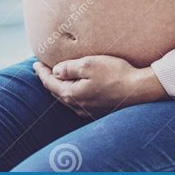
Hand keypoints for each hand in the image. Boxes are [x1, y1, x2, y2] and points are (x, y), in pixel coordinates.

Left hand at [33, 55, 168, 118]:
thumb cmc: (115, 74)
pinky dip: (72, 92)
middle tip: (43, 69)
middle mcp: (78, 106)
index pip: (50, 83)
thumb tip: (55, 71)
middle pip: (57, 92)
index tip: (36, 63)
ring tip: (57, 77)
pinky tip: (76, 87)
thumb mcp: (89, 64)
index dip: (42, 72)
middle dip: (49, 80)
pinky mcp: (98, 110)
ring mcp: (88, 111)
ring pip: (67, 98)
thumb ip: (69, 68)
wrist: (138, 90)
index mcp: (72, 94)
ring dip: (60, 87)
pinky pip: (79, 101)